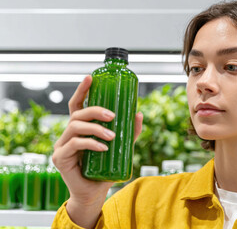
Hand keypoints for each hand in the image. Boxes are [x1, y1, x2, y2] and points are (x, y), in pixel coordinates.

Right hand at [52, 75, 142, 226]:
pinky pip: (75, 144)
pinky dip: (91, 143)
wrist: (94, 194)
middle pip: (77, 114)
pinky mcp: (60, 158)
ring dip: (96, 128)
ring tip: (112, 135)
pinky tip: (104, 147)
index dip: (82, 90)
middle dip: (95, 110)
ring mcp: (62, 145)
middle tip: (113, 116)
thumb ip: (130, 133)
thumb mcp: (121, 149)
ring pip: (75, 126)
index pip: (77, 105)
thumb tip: (139, 114)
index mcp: (80, 129)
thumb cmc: (105, 170)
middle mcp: (68, 134)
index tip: (91, 78)